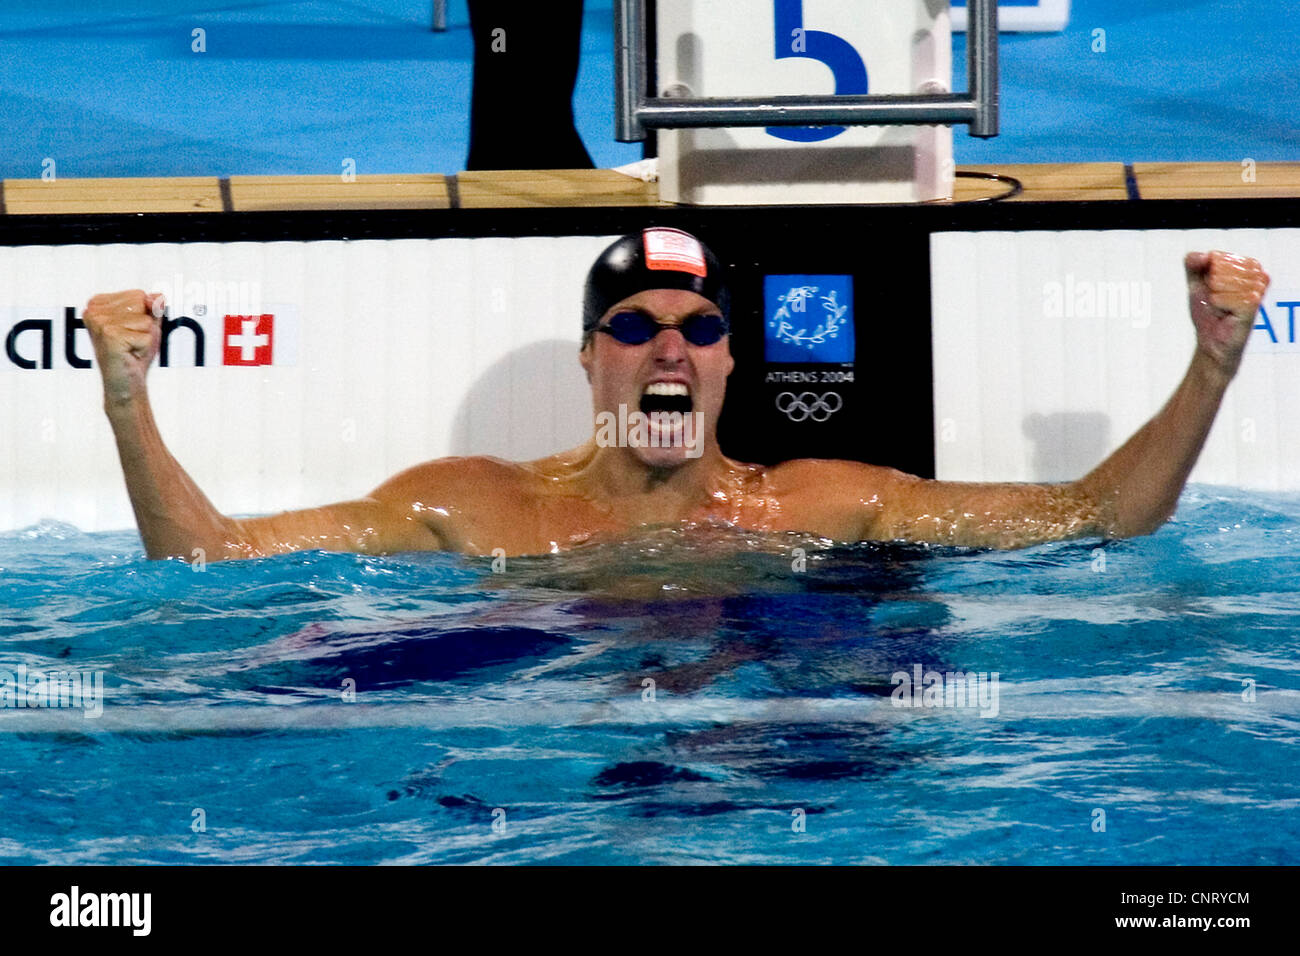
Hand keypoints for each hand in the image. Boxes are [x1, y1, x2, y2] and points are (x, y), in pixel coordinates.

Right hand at [82, 290, 165, 406]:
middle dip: (145, 326)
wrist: (125, 384)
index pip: (138, 295)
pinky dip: (145, 347)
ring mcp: (100, 323)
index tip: (130, 332)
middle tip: (131, 342)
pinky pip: (147, 335)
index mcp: (97, 303)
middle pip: (141, 303)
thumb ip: (153, 307)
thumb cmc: (134, 353)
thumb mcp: (147, 325)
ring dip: (145, 337)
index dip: (144, 316)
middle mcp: (94, 311)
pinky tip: (130, 355)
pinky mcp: (110, 336)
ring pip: (146, 320)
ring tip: (130, 348)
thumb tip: (158, 296)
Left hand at [1184, 251, 1268, 380]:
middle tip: (1215, 300)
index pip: (1217, 256)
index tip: (1210, 288)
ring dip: (1215, 295)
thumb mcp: (1195, 284)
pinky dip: (1219, 304)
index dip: (1205, 274)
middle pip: (1220, 267)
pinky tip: (1223, 312)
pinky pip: (1229, 297)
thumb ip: (1193, 263)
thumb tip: (1206, 255)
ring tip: (1220, 306)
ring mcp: (1258, 289)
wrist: (1209, 339)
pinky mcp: (1254, 305)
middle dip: (1210, 285)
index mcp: (1245, 266)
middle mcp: (1256, 275)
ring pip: (1225, 281)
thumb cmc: (1207, 311)